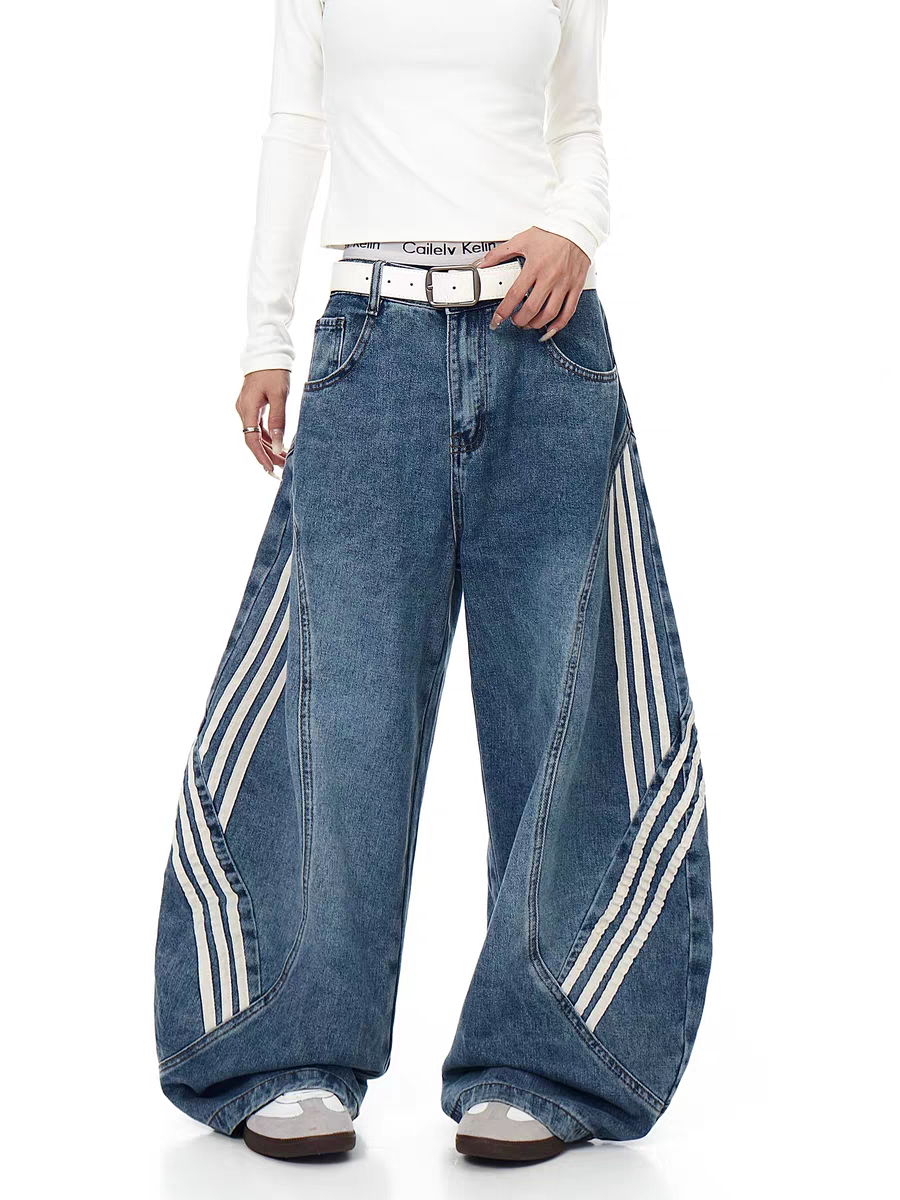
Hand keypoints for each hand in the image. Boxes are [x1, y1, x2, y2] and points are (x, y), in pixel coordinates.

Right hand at [235, 369, 288, 474]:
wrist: (267, 352)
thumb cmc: (274, 372)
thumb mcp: (280, 396)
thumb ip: (278, 421)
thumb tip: (278, 445)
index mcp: (247, 409)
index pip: (251, 440)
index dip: (261, 457)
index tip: (270, 470)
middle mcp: (243, 410)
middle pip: (253, 440)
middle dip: (267, 455)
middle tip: (282, 468)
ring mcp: (246, 408)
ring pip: (256, 434)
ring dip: (268, 447)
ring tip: (282, 459)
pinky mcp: (252, 405)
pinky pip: (258, 426)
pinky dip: (268, 436)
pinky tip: (278, 445)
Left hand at [474, 228, 589, 338]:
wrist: (577, 228)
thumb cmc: (551, 233)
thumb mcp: (522, 239)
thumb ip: (499, 253)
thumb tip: (483, 263)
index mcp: (535, 266)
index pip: (515, 295)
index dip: (504, 311)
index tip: (497, 320)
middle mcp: (550, 277)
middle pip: (532, 308)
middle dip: (520, 320)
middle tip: (514, 321)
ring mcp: (564, 283)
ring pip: (549, 313)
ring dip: (536, 324)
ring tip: (528, 324)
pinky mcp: (576, 286)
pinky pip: (568, 311)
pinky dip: (558, 324)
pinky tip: (549, 329)